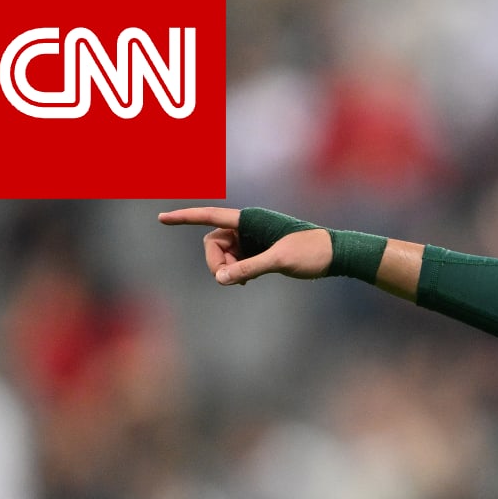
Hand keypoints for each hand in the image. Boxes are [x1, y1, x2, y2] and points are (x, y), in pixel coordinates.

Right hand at [157, 206, 329, 285]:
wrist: (335, 255)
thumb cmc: (311, 252)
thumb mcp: (279, 261)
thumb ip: (248, 268)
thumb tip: (221, 278)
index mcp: (251, 219)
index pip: (210, 217)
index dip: (185, 217)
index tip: (162, 219)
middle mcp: (249, 226)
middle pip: (213, 243)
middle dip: (216, 261)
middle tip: (232, 279)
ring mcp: (253, 238)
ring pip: (224, 254)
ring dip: (227, 268)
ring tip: (245, 281)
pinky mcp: (259, 250)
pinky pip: (235, 260)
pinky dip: (235, 270)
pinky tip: (245, 281)